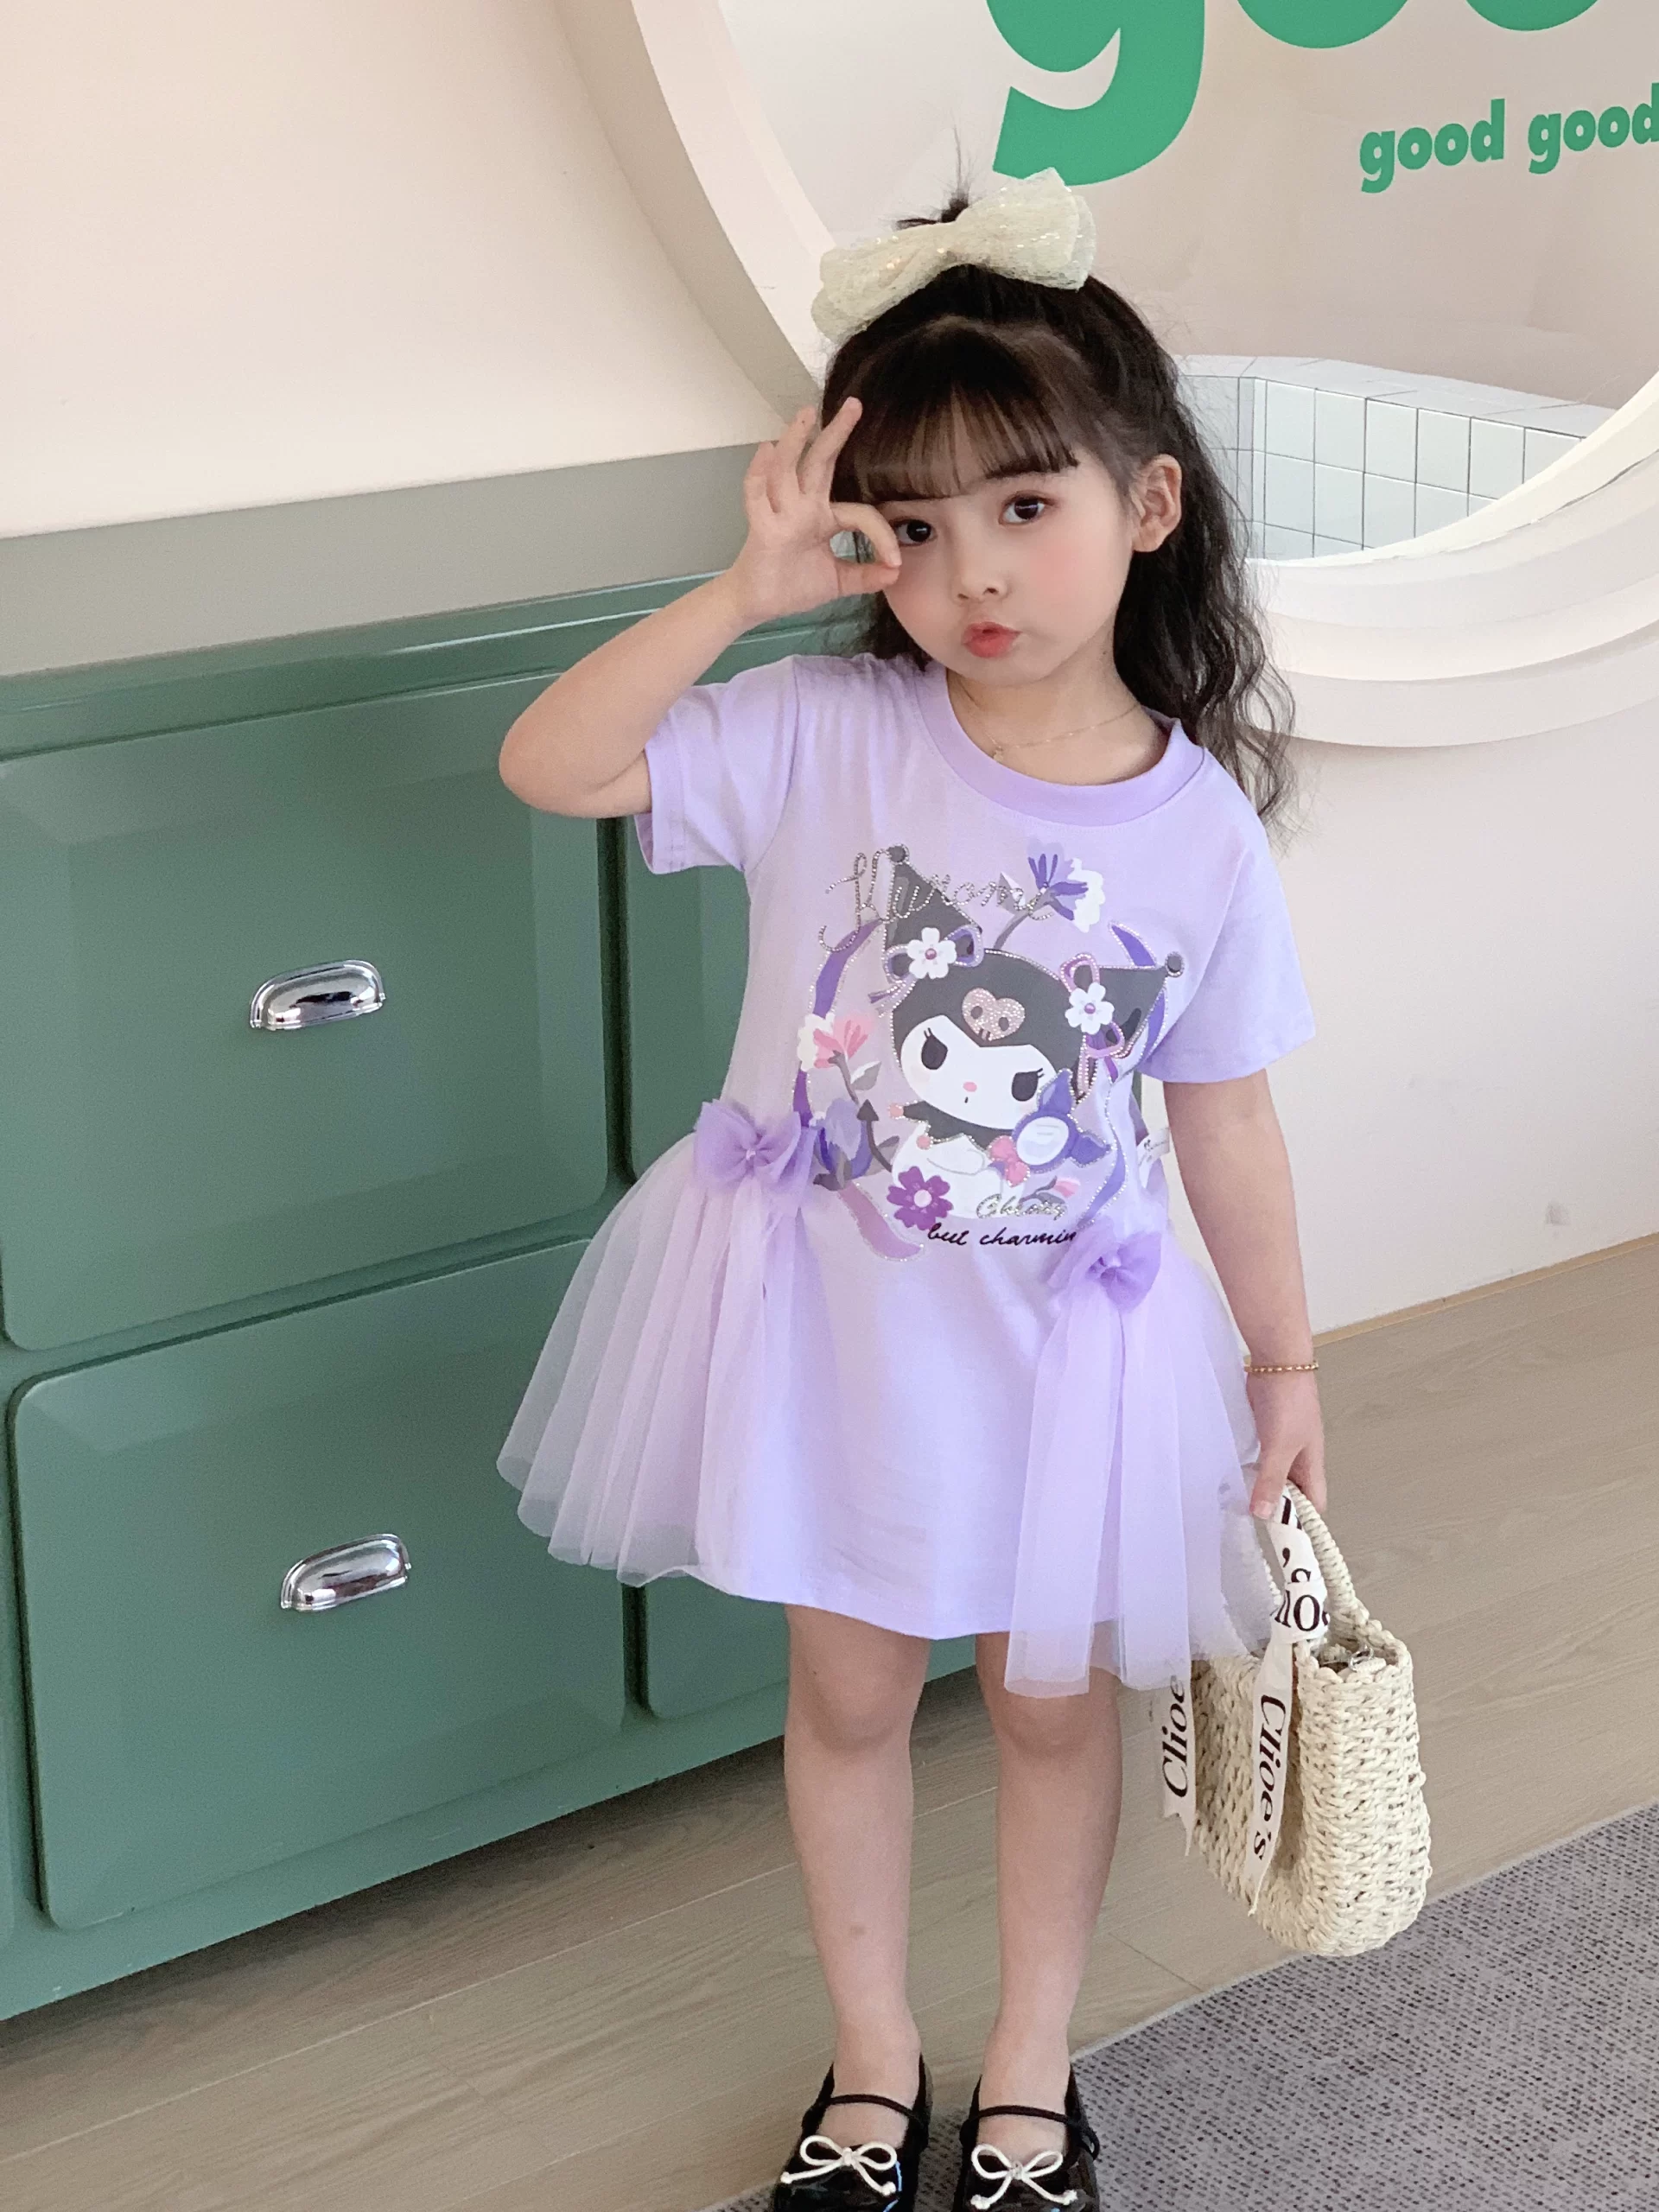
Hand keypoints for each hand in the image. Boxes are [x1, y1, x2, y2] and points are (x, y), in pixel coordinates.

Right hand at [724, 398, 901, 625]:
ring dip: (796, 441)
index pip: (859, 514)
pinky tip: (766, 450)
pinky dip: (759, 473)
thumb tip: (896, 573)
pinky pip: (757, 496)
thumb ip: (866, 575)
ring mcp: (781, 515)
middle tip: (854, 404)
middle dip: (836, 432)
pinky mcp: (761, 528)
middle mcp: (802, 508)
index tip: (895, 560)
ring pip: (787, 470)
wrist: (756, 605)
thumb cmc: (791, 587)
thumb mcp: (838, 581)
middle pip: (820, 462)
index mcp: (822, 517)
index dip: (880, 535)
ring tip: (806, 413)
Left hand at [1245, 1371, 1325, 1519]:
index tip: (1281, 1541)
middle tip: (1251, 1526)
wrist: (1278, 1360)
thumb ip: (1272, 1480)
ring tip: (1238, 1505)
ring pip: (1274, 1474)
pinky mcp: (1266, 1429)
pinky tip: (1233, 1474)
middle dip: (1277, 1508)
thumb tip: (1265, 1515)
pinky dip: (1250, 1467)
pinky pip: (1260, 1456)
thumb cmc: (1288, 1401)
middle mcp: (1300, 1456)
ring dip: (1260, 1487)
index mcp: (1311, 1464)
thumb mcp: (1280, 1446)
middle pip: (1293, 1492)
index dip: (1302, 1523)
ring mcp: (1282, 1441)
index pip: (1313, 1504)